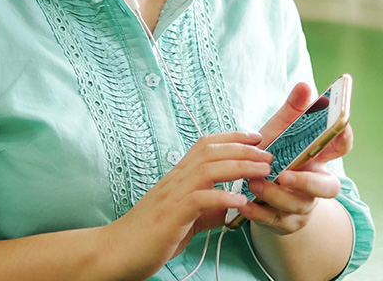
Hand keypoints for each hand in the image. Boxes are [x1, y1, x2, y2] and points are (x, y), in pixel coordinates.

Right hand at [100, 132, 272, 280]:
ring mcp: (172, 195)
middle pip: (210, 152)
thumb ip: (205, 212)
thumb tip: (227, 210)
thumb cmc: (150, 236)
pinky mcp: (171, 216)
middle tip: (268, 153)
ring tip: (262, 171)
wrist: (118, 250)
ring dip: (238, 167)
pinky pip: (199, 200)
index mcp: (178, 177)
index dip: (231, 137)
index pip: (205, 145)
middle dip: (242, 150)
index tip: (255, 137)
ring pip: (208, 170)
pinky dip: (221, 198)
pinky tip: (240, 202)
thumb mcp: (184, 220)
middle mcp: (176, 179)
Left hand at [239, 82, 352, 235]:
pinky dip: (258, 213)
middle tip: (284, 175)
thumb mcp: (280, 131)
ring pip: (296, 205)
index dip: (343, 138)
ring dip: (274, 194)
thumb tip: (304, 85)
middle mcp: (315, 184)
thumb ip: (292, 110)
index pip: (340, 148)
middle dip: (306, 183)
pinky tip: (244, 203)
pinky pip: (274, 220)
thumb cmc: (272, 154)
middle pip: (326, 187)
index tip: (340, 127)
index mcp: (318, 158)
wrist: (255, 188)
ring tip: (253, 182)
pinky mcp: (284, 223)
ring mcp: (302, 205)